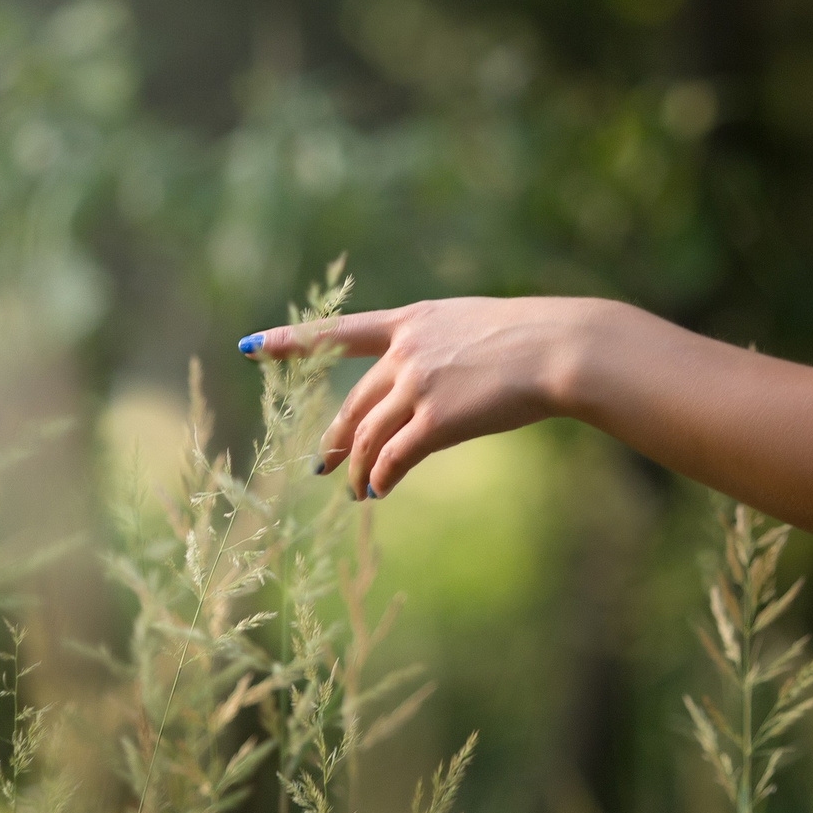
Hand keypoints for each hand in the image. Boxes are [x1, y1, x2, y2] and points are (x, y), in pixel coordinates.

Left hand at [238, 297, 607, 499]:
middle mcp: (407, 350)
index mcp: (413, 320)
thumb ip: (439, 348)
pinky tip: (378, 492)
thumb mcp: (474, 326)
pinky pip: (394, 458)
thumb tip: (422, 387)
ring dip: (358, 468)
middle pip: (354, 402)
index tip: (251, 346)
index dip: (291, 341)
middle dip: (337, 437)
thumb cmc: (533, 338)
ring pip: (369, 435)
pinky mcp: (437, 420)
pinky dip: (381, 478)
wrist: (561, 348)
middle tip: (322, 463)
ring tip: (355, 490)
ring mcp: (419, 384)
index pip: (339, 331)